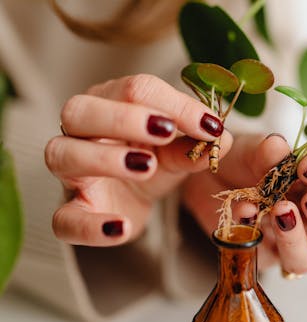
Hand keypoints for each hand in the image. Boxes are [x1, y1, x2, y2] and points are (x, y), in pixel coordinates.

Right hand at [45, 74, 232, 245]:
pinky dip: (90, 226)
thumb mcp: (177, 151)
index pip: (133, 90)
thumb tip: (224, 140)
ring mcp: (72, 173)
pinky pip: (64, 219)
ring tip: (146, 166)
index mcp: (110, 104)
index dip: (174, 105)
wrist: (130, 202)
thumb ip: (195, 145)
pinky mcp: (73, 211)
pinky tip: (121, 227)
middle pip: (80, 110)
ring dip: (104, 158)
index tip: (210, 125)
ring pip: (62, 154)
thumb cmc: (150, 162)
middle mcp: (81, 132)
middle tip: (166, 131)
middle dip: (123, 118)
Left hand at [181, 134, 306, 274]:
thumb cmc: (246, 161)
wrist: (211, 175)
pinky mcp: (257, 255)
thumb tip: (277, 146)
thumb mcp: (255, 149)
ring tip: (279, 210)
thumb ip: (268, 151)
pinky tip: (242, 212)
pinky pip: (259, 256)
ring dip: (294, 238)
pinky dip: (251, 233)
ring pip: (305, 262)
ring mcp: (286, 246)